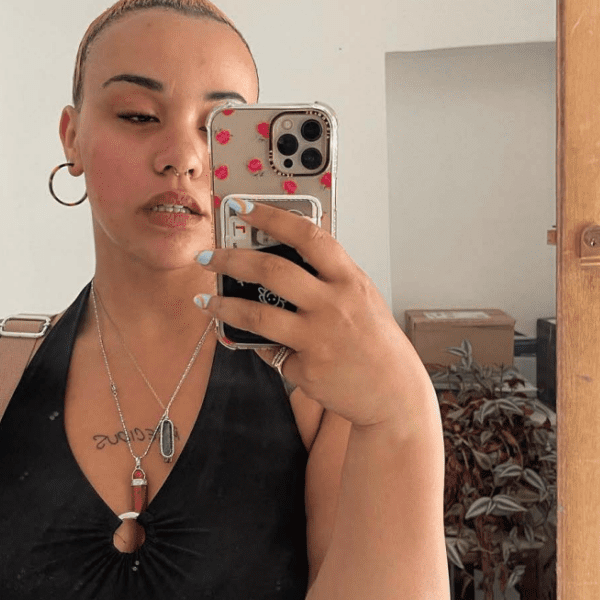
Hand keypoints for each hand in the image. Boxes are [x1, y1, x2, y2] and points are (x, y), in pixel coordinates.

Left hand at [194, 200, 430, 427]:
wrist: (394, 393)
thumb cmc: (375, 344)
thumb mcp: (361, 299)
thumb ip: (327, 280)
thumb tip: (280, 262)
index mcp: (350, 281)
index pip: (307, 236)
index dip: (271, 217)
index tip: (242, 206)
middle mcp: (333, 306)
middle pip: (272, 271)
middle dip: (231, 260)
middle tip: (208, 257)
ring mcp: (318, 339)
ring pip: (257, 315)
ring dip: (224, 306)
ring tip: (205, 301)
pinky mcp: (306, 369)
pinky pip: (270, 353)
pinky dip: (259, 346)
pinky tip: (249, 343)